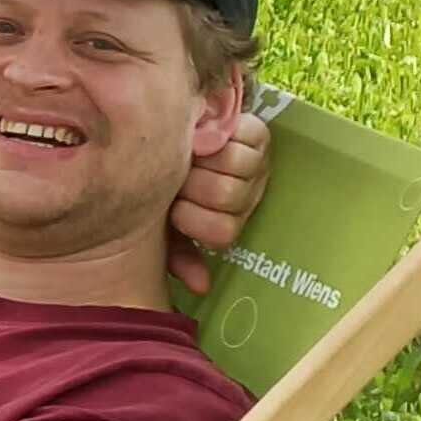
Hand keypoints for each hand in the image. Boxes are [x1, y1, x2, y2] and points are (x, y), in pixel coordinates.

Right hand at [168, 98, 272, 295]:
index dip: (190, 218)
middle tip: (178, 174)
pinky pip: (245, 134)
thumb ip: (175, 254)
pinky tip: (203, 134)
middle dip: (193, 183)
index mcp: (224, 224)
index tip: (172, 207)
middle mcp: (247, 196)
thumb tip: (201, 287)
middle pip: (226, 194)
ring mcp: (257, 165)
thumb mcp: (161, 223)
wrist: (171, 140)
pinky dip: (221, 132)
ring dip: (206, 156)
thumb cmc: (162, 187)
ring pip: (235, 163)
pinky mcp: (260, 133)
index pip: (220, 234)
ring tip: (190, 153)